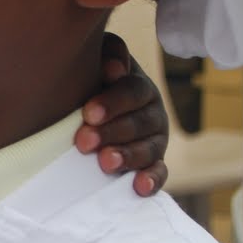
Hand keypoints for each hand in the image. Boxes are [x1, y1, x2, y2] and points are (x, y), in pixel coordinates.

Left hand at [75, 31, 169, 196]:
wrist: (94, 113)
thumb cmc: (91, 84)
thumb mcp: (98, 64)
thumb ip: (108, 55)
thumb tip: (113, 68)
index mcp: (139, 87)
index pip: (132, 91)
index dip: (112, 102)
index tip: (88, 113)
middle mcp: (152, 113)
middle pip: (139, 123)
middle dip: (112, 132)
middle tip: (84, 141)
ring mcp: (155, 140)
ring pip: (149, 149)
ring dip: (128, 156)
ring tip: (105, 163)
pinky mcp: (154, 165)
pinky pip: (159, 173)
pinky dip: (151, 180)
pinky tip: (138, 187)